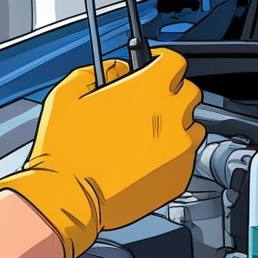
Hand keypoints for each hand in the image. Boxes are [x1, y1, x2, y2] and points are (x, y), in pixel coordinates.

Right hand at [0, 50, 205, 257]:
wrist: (68, 197)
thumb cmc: (65, 149)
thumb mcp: (68, 94)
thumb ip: (96, 72)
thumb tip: (116, 69)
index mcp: (146, 89)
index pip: (174, 62)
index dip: (162, 61)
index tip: (154, 66)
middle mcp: (170, 115)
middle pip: (189, 93)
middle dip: (172, 94)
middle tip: (150, 104)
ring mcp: (179, 148)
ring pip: (193, 127)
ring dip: (177, 126)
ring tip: (150, 136)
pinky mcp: (180, 176)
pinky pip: (187, 158)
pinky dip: (173, 155)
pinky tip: (148, 159)